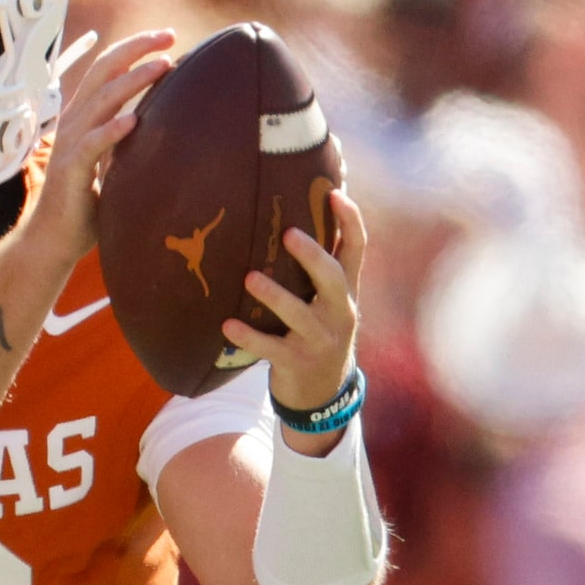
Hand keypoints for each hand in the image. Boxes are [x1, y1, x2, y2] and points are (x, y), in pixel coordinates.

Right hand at [16, 29, 175, 263]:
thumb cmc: (86, 203)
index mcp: (83, 117)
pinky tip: (133, 120)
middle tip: (169, 36)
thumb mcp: (112, 162)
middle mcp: (74, 123)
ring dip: (133, 81)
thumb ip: (129, 140)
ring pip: (100, 100)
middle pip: (102, 72)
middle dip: (136, 49)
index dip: (134, 48)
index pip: (107, 69)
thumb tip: (166, 125)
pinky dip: (111, 129)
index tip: (168, 37)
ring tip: (163, 65)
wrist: (53, 240)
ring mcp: (69, 145)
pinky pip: (91, 145)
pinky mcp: (70, 170)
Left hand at [223, 186, 367, 431]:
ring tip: (249, 278)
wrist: (323, 391)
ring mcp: (320, 339)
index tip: (335, 192)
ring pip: (300, 315)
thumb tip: (297, 219)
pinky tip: (227, 325)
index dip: (351, 221)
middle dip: (313, 256)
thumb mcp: (328, 302)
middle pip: (333, 279)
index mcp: (346, 292)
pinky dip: (249, 337)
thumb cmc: (318, 332)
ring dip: (275, 296)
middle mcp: (340, 313)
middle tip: (288, 233)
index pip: (357, 250)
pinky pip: (270, 348)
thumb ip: (320, 270)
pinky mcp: (298, 363)